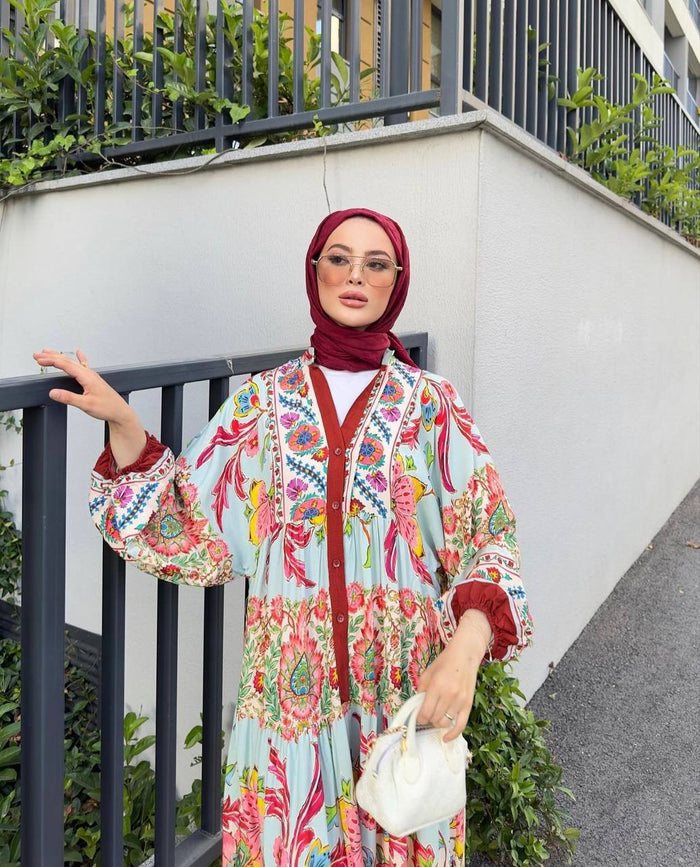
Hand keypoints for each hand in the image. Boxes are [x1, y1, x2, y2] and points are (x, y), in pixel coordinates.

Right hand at [33, 349, 146, 467]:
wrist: (120, 412)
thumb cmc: (107, 408)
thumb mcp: (86, 405)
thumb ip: (69, 398)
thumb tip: (53, 392)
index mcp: (87, 377)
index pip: (65, 365)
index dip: (51, 361)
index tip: (39, 360)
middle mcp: (89, 373)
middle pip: (67, 361)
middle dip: (51, 356)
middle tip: (36, 355)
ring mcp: (92, 376)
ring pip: (73, 362)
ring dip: (60, 357)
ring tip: (48, 352)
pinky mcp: (93, 380)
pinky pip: (84, 365)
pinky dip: (78, 358)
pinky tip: (79, 352)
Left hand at [416, 609, 491, 741]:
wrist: (465, 655)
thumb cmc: (444, 662)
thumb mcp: (428, 673)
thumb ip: (421, 690)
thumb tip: (418, 706)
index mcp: (437, 686)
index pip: (425, 712)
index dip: (419, 718)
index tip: (418, 716)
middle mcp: (449, 695)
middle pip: (435, 719)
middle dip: (427, 720)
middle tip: (426, 714)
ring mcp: (460, 701)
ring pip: (445, 723)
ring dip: (438, 723)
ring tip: (435, 716)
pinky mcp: (468, 705)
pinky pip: (461, 725)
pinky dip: (453, 734)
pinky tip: (446, 738)